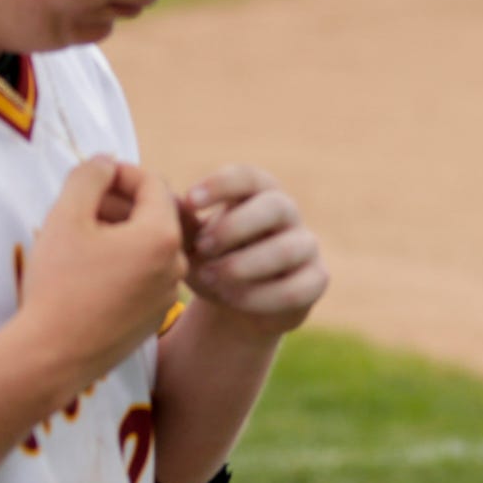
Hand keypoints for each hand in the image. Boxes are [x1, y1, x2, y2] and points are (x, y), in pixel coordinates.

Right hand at [19, 156, 188, 383]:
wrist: (50, 357)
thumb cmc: (58, 284)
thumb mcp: (66, 217)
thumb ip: (89, 177)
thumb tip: (106, 161)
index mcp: (162, 235)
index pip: (153, 184)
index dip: (120, 172)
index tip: (90, 176)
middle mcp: (176, 265)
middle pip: (155, 215)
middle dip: (120, 202)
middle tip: (81, 203)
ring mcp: (167, 295)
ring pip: (149, 247)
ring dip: (121, 233)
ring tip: (82, 234)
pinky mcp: (152, 319)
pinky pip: (145, 277)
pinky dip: (124, 263)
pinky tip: (89, 269)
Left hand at [179, 165, 327, 336]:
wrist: (236, 305)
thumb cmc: (213, 260)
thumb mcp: (192, 242)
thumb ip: (181, 223)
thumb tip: (166, 198)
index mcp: (257, 193)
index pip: (248, 177)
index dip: (221, 185)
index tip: (190, 200)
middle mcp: (288, 213)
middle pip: (275, 206)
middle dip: (234, 228)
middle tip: (203, 248)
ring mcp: (306, 246)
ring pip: (287, 249)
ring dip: (243, 266)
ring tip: (211, 278)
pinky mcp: (315, 280)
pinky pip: (295, 289)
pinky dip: (258, 297)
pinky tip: (231, 298)